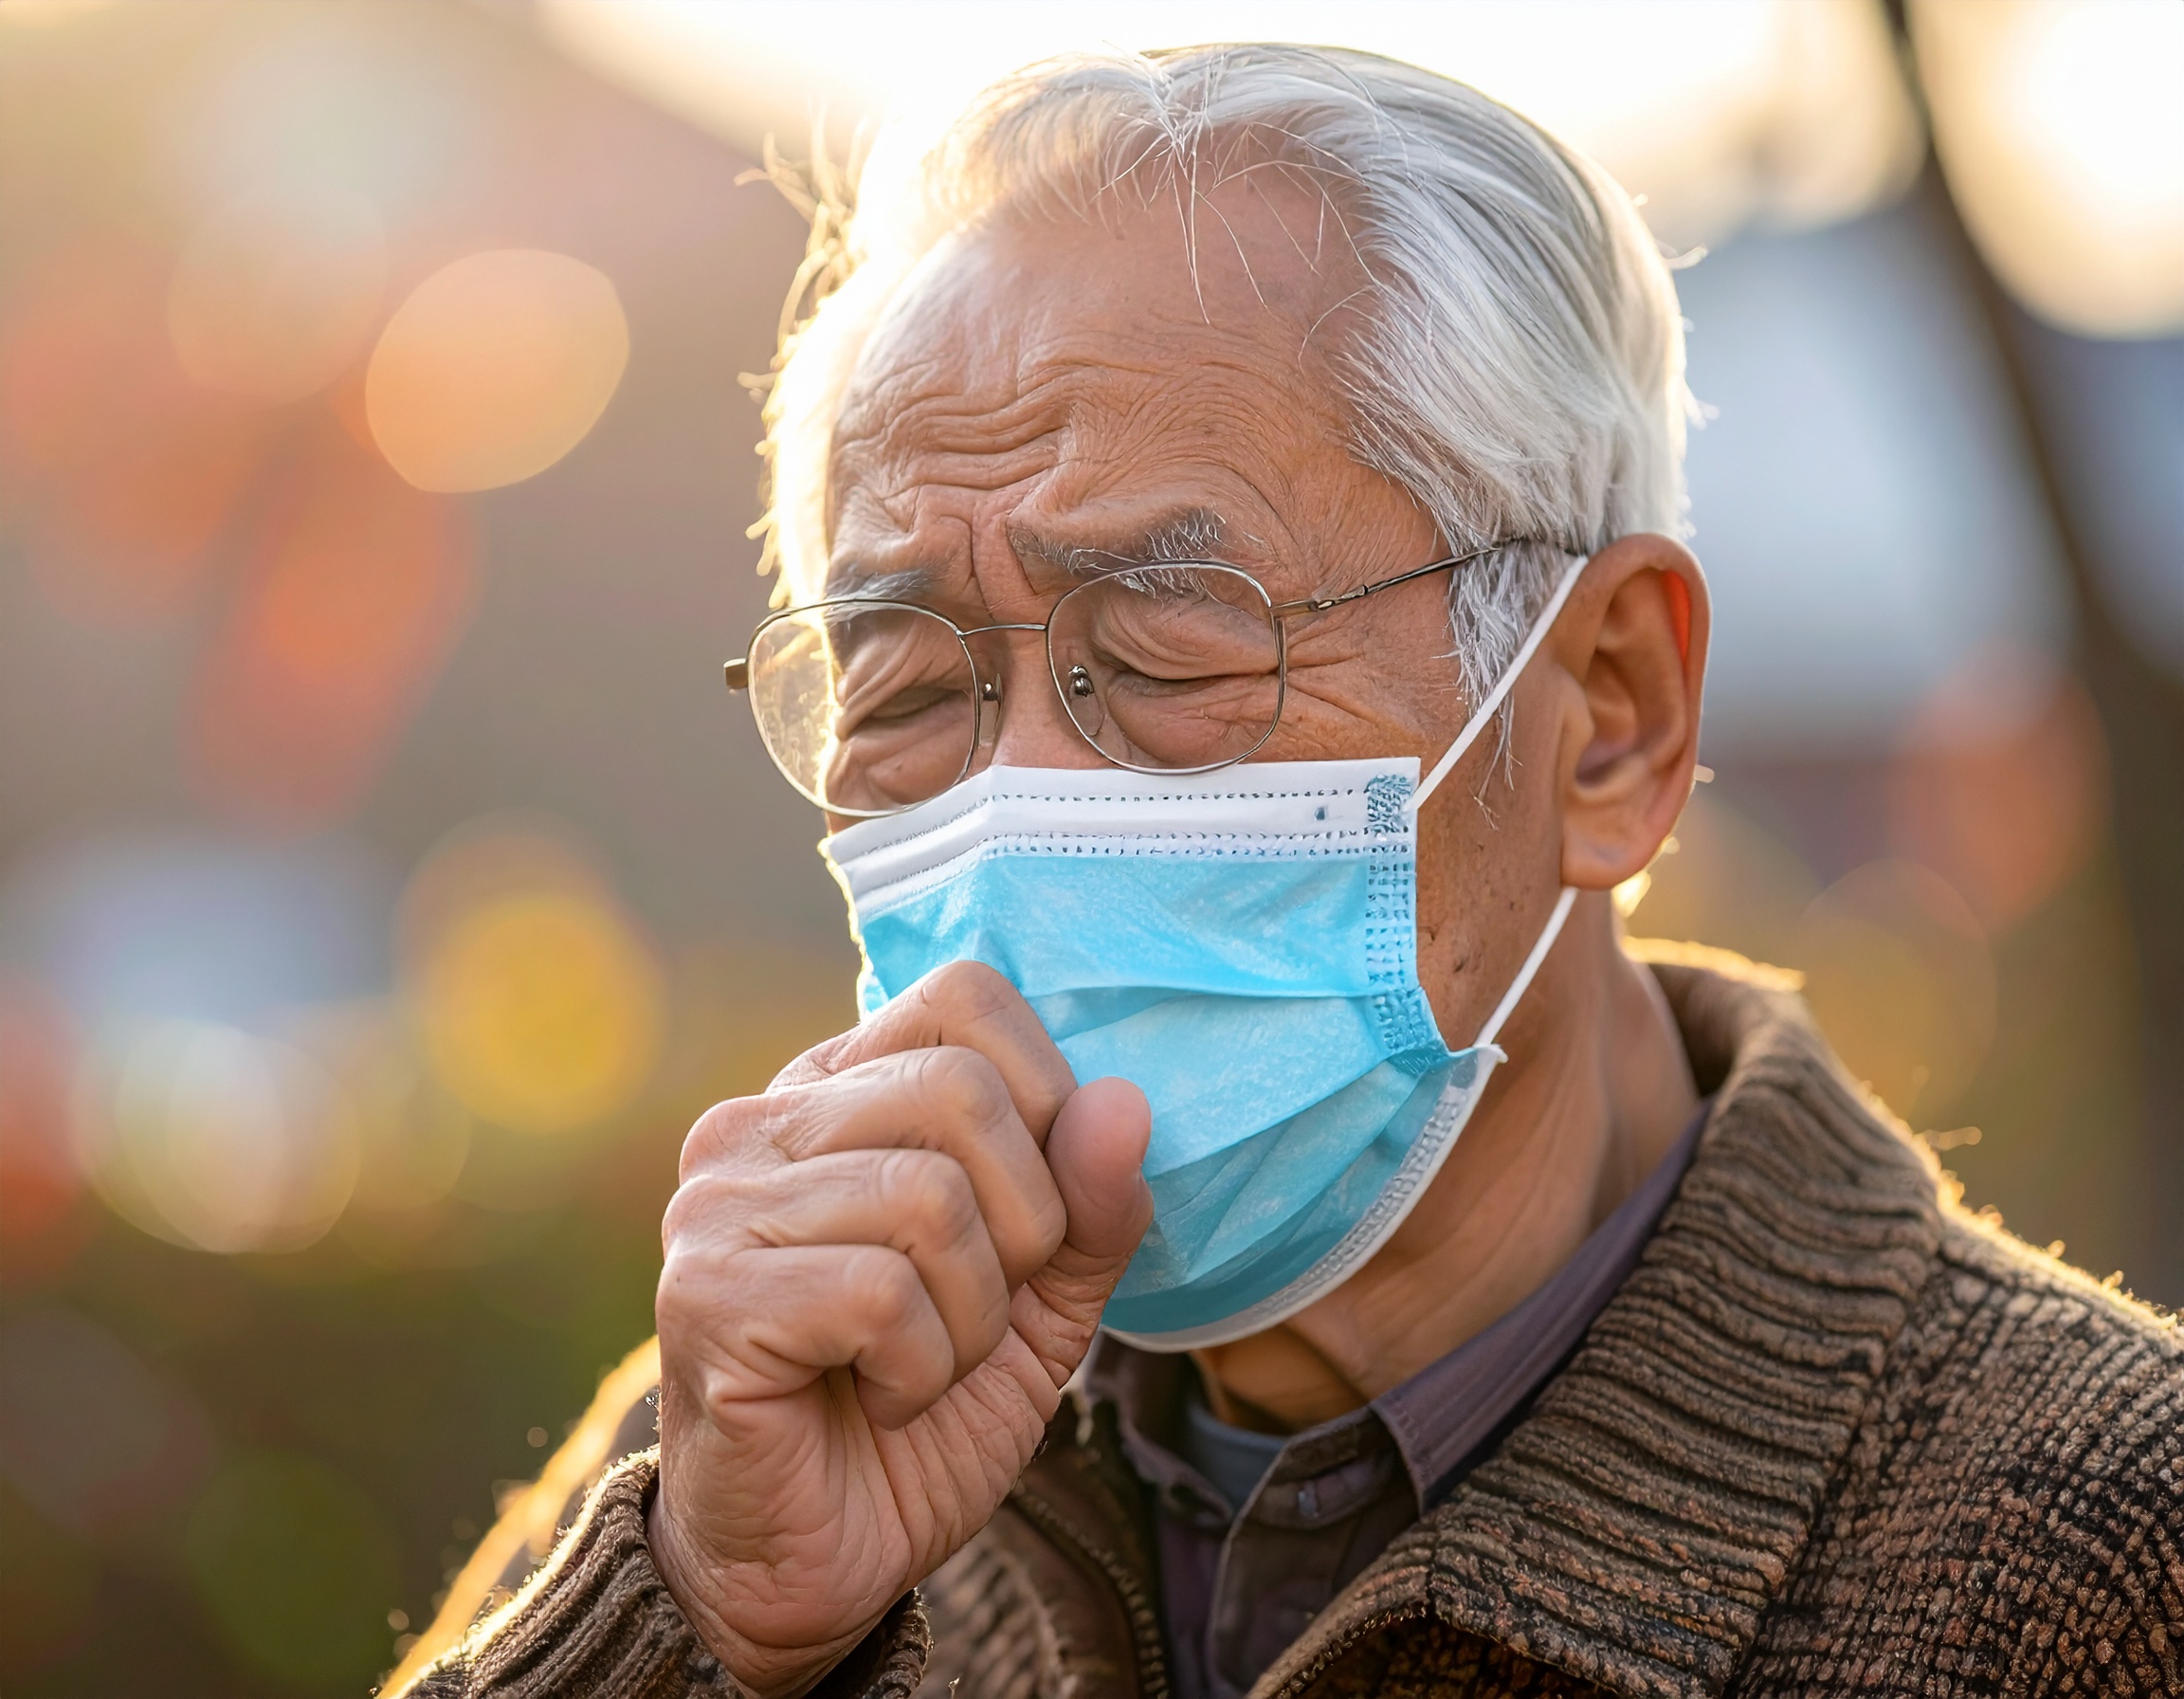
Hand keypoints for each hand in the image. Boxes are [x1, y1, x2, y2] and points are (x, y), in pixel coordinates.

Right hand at [646, 962, 1152, 1697]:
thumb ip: (1090, 1204)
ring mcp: (718, 1203)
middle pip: (963, 1090)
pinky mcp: (706, 1294)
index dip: (1043, 1098)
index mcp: (836, 1092)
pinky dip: (922, 1369)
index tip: (1031, 1217)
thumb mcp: (1043, 1302)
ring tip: (923, 1366)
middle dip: (1023, 1227)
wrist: (815, 1565)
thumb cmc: (920, 1412)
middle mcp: (759, 1122)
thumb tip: (1122, 1102)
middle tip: (977, 1314)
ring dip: (973, 1317)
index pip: (964, 998)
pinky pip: (882, 1292)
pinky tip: (883, 1400)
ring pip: (931, 1197)